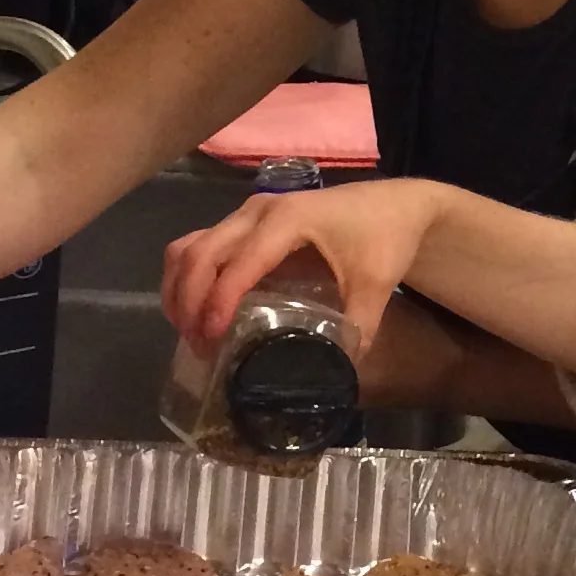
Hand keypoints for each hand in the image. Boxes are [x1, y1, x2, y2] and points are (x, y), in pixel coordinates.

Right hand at [161, 180, 451, 358]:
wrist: (395, 204)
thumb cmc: (385, 236)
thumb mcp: (377, 282)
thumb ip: (359, 325)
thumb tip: (338, 372)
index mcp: (288, 220)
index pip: (240, 262)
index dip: (219, 300)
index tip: (210, 338)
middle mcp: (259, 212)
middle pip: (202, 252)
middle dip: (189, 300)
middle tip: (196, 345)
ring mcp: (248, 214)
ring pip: (191, 245)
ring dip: (180, 287)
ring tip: (187, 330)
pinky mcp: (246, 222)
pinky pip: (200, 243)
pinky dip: (187, 275)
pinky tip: (194, 309)